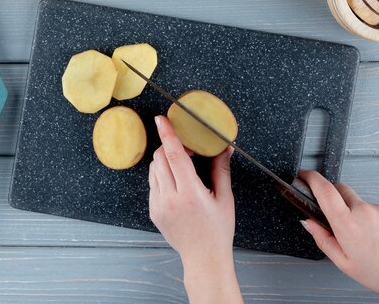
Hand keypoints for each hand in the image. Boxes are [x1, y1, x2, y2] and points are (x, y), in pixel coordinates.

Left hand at [149, 115, 242, 303]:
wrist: (203, 259)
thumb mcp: (225, 198)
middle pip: (160, 158)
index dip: (167, 134)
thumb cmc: (218, 230)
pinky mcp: (153, 211)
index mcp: (190, 193)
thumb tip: (225, 146)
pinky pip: (153, 184)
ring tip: (183, 167)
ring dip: (165, 160)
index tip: (161, 119)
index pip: (174, 155)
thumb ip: (221, 169)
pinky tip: (177, 183)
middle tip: (188, 148)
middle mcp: (170, 198)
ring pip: (154, 169)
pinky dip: (162, 175)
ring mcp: (158, 206)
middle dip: (170, 146)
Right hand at [300, 170, 378, 302]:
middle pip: (340, 190)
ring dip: (355, 212)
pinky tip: (377, 236)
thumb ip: (322, 239)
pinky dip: (371, 218)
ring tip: (364, 237)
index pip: (324, 189)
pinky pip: (374, 208)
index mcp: (348, 225)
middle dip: (333, 198)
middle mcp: (364, 211)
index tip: (303, 174)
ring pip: (358, 201)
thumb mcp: (344, 263)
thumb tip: (308, 222)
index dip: (311, 177)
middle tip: (337, 219)